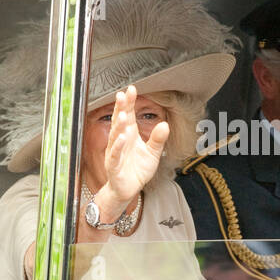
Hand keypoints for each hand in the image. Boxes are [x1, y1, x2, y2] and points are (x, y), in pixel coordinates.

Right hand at [98, 85, 168, 214]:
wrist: (128, 190)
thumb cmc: (138, 170)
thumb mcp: (153, 153)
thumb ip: (158, 139)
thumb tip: (165, 124)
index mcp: (130, 135)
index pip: (129, 115)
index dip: (129, 102)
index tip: (131, 89)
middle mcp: (120, 140)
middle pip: (120, 121)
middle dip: (121, 108)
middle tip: (122, 95)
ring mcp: (115, 152)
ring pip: (115, 136)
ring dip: (119, 125)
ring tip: (124, 114)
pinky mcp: (114, 166)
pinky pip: (115, 154)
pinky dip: (117, 146)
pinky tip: (122, 137)